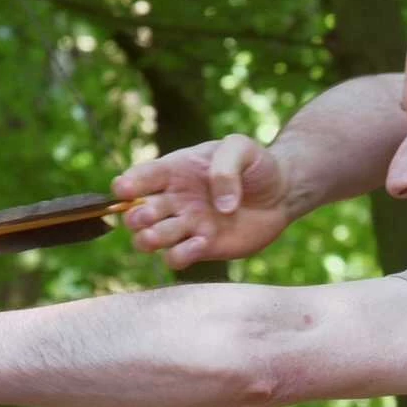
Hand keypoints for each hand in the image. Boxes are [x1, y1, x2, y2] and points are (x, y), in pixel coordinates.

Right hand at [112, 133, 293, 268]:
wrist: (281, 193)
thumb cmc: (257, 165)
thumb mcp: (241, 148)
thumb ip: (226, 168)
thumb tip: (220, 206)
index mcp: (175, 171)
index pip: (140, 177)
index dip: (126, 185)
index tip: (125, 190)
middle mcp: (173, 200)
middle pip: (136, 213)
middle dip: (136, 216)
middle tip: (151, 214)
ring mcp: (185, 225)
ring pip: (149, 239)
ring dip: (149, 239)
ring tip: (163, 234)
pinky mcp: (201, 248)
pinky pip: (176, 258)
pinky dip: (179, 255)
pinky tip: (199, 243)